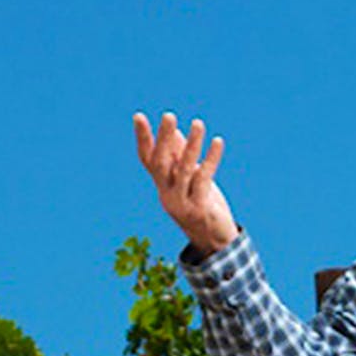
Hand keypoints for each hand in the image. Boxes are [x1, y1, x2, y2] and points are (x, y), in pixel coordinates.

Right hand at [134, 111, 236, 256]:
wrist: (213, 240)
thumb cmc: (200, 204)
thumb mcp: (189, 180)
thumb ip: (181, 158)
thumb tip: (177, 131)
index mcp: (162, 185)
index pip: (147, 159)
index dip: (143, 138)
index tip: (138, 116)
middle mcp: (167, 193)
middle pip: (161, 163)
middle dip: (164, 138)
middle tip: (168, 115)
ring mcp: (182, 202)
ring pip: (184, 170)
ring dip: (192, 145)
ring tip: (198, 123)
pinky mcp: (199, 208)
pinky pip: (205, 179)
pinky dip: (211, 159)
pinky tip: (217, 142)